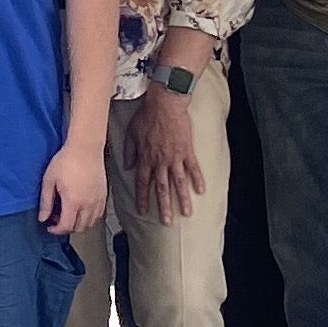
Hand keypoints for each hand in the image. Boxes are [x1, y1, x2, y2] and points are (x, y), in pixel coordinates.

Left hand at [39, 135, 106, 235]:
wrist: (85, 147)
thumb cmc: (66, 160)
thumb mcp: (49, 180)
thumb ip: (46, 202)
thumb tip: (43, 218)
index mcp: (73, 201)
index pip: (66, 226)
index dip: (56, 230)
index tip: (50, 226)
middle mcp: (88, 204)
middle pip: (79, 228)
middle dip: (67, 228)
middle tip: (57, 219)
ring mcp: (98, 200)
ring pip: (90, 223)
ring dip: (79, 224)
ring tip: (69, 214)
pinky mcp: (103, 195)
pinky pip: (98, 214)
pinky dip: (89, 217)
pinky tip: (81, 208)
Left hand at [120, 83, 201, 221]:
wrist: (165, 104)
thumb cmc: (147, 116)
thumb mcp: (131, 133)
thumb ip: (128, 151)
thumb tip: (126, 166)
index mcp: (145, 158)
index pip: (142, 183)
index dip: (142, 198)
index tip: (143, 211)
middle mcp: (160, 162)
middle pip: (161, 188)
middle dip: (163, 206)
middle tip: (166, 222)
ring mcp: (175, 157)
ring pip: (178, 182)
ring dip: (182, 199)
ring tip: (186, 213)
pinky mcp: (187, 151)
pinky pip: (193, 168)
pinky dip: (197, 180)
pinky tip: (201, 191)